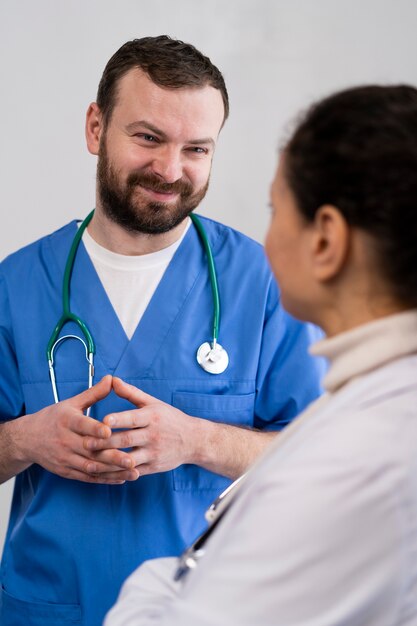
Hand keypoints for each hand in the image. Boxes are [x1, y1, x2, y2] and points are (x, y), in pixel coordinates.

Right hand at [18, 376, 138, 483]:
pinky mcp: (66, 471)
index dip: (95, 429)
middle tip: (132, 459)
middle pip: (90, 450)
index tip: (110, 432)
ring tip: (133, 471)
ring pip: (91, 466)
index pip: (82, 425)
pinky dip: (104, 479)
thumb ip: (93, 393)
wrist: (27, 439)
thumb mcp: (71, 403)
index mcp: (67, 421)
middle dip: (112, 456)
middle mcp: (65, 441)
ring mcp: (65, 458)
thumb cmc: (54, 418)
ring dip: (112, 471)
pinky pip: (87, 477)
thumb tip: (111, 379)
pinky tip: (121, 478)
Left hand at [84, 377, 196, 476]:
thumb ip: (131, 393)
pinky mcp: (153, 467)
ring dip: (108, 461)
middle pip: (126, 440)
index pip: (132, 418)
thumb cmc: (170, 419)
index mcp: (152, 417)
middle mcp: (153, 435)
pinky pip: (133, 472)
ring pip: (127, 459)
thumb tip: (113, 380)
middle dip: (105, 442)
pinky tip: (103, 472)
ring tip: (90, 461)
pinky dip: (118, 473)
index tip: (102, 421)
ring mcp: (153, 453)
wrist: (193, 440)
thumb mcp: (153, 403)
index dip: (117, 420)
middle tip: (86, 443)